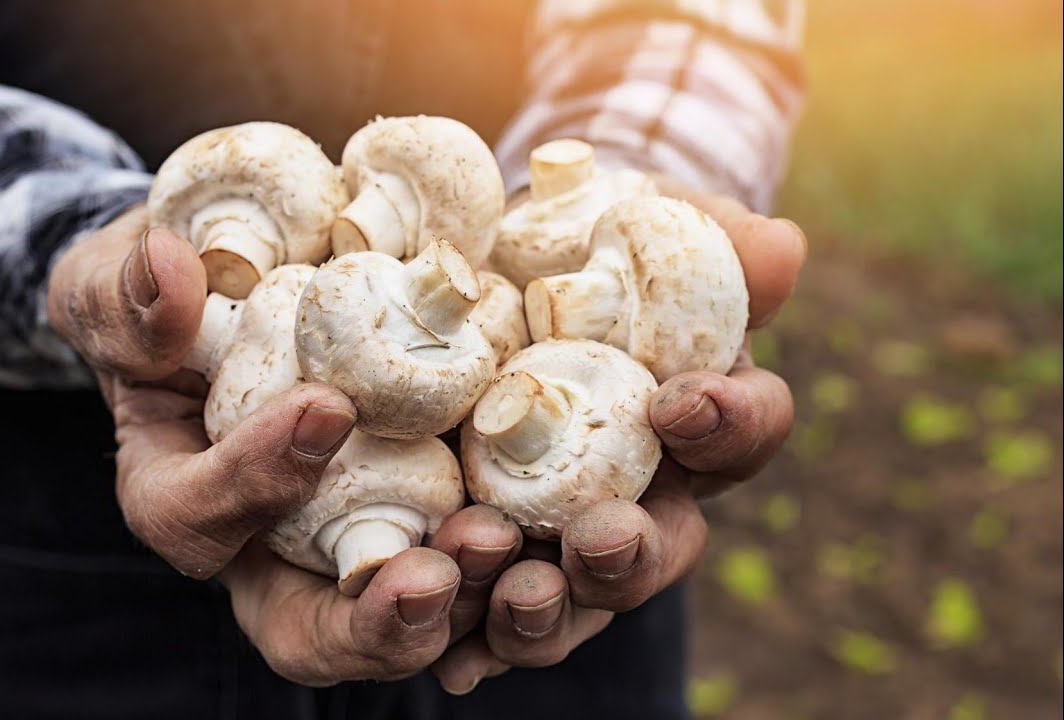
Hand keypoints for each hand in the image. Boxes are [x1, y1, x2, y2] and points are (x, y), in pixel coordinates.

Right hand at [47, 208, 527, 682]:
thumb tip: (167, 268)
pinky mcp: (429, 512)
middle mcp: (270, 547)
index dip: (253, 481)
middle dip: (371, 620)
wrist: (248, 296)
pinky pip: (471, 566)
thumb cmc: (169, 304)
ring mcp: (354, 539)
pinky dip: (514, 562)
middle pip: (310, 631)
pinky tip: (564, 531)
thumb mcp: (121, 289)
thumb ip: (129, 293)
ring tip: (504, 547)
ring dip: (461, 598)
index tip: (324, 407)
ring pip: (402, 615)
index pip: (198, 517)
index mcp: (183, 496)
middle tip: (431, 576)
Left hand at [432, 180, 806, 693]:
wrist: (497, 267)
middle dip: (632, 552)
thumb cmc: (593, 240)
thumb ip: (711, 239)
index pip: (742, 431)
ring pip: (576, 598)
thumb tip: (783, 248)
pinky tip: (454, 662)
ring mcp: (563, 531)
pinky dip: (473, 639)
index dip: (727, 423)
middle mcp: (642, 491)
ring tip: (516, 592)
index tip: (681, 401)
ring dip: (550, 609)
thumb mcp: (647, 221)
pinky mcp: (490, 548)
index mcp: (696, 417)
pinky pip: (487, 609)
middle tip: (599, 537)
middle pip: (660, 549)